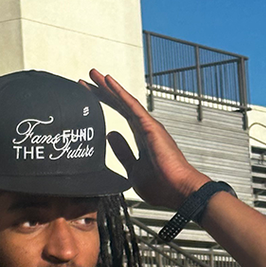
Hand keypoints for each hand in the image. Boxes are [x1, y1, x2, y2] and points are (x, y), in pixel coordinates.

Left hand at [84, 70, 208, 209]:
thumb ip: (122, 152)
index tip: (87, 96)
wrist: (179, 192)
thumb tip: (111, 135)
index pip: (120, 114)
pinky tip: (108, 82)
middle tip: (86, 78)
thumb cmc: (162, 186)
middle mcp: (146, 127)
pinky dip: (119, 93)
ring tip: (93, 74)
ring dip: (108, 87)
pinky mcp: (150, 127)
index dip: (103, 103)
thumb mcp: (133, 169)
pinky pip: (132, 106)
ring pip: (124, 101)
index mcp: (142, 136)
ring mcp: (149, 126)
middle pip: (120, 103)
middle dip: (103, 90)